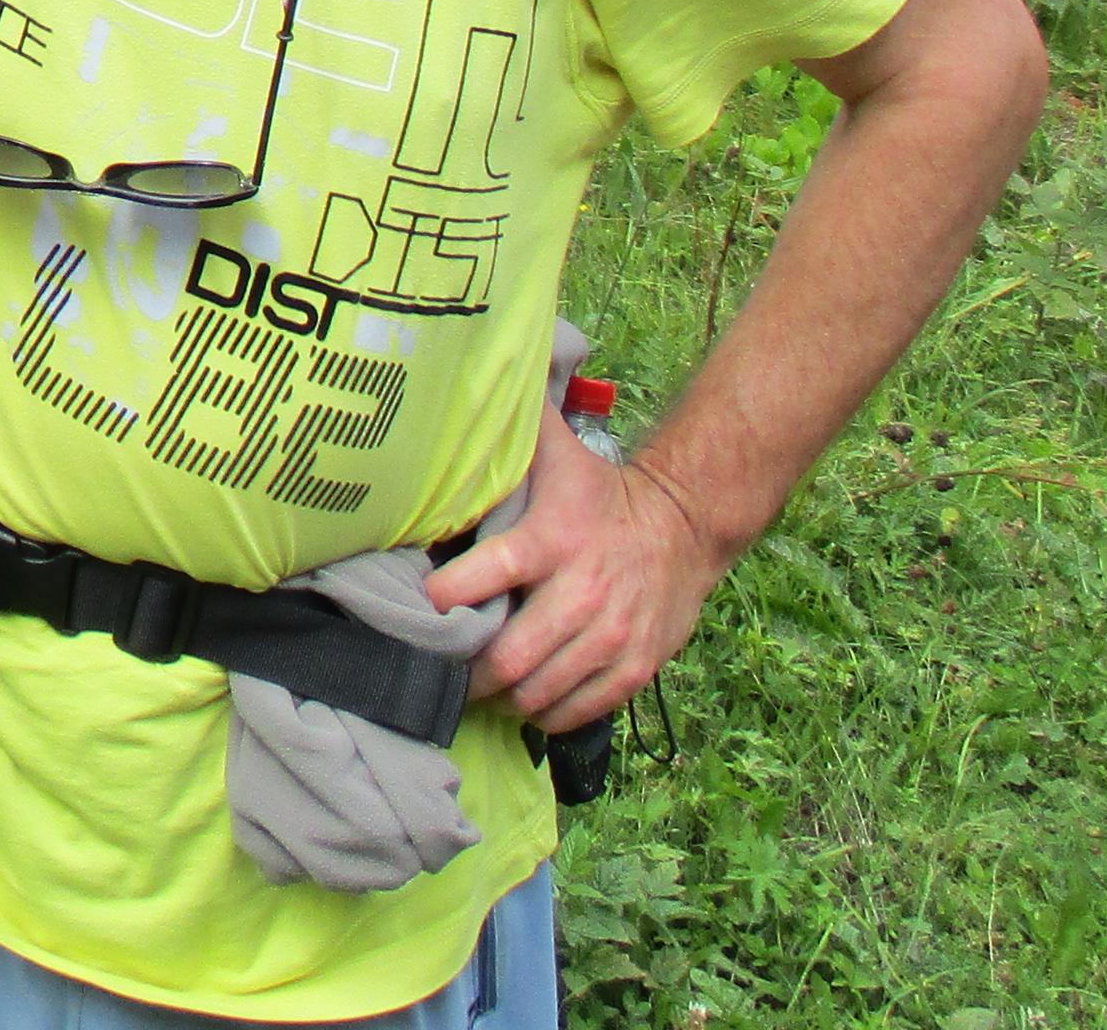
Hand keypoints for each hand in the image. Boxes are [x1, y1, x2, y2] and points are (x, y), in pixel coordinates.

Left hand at [426, 401, 728, 734]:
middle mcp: (581, 594)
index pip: (486, 574)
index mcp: (551, 540)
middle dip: (467, 673)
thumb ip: (508, 428)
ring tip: (482, 688)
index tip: (421, 606)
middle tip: (445, 670)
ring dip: (501, 698)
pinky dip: (544, 714)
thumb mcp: (557, 454)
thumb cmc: (601, 493)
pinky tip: (527, 700)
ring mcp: (611, 637)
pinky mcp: (635, 667)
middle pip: (508, 657)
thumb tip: (459, 393)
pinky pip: (577, 710)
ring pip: (538, 692)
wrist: (685, 525)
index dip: (444, 596)